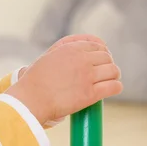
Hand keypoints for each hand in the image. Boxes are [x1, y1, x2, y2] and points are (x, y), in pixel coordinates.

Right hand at [7, 38, 121, 124]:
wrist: (31, 99)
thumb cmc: (34, 82)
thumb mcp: (48, 57)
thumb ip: (63, 53)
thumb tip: (75, 54)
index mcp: (70, 49)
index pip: (97, 46)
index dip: (101, 54)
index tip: (100, 61)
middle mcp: (81, 60)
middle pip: (107, 58)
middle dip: (107, 65)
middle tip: (104, 73)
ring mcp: (87, 76)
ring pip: (113, 71)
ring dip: (113, 76)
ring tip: (109, 81)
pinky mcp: (90, 94)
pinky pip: (114, 86)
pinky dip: (116, 87)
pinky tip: (112, 89)